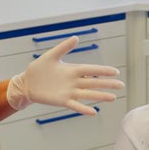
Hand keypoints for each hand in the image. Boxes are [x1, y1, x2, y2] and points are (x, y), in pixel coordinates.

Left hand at [6, 36, 124, 115]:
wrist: (27, 83)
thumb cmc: (39, 69)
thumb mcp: (51, 56)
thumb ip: (63, 47)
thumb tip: (76, 38)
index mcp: (72, 70)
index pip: (91, 70)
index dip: (103, 71)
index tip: (115, 72)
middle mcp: (74, 82)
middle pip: (94, 83)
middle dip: (107, 84)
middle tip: (121, 85)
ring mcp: (69, 92)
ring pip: (88, 94)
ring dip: (100, 96)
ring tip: (113, 98)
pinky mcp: (62, 101)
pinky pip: (75, 105)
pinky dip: (84, 108)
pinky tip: (94, 111)